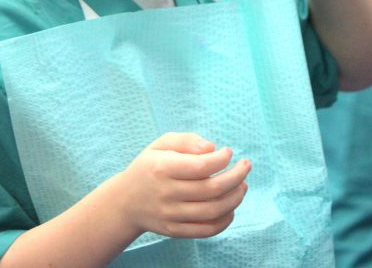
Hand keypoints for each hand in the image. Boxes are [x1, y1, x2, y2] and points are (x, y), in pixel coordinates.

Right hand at [111, 132, 250, 239]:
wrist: (126, 201)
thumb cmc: (149, 167)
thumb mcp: (161, 144)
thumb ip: (186, 140)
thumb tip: (212, 148)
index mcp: (162, 168)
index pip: (201, 166)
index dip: (222, 159)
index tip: (229, 152)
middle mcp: (166, 193)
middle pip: (212, 190)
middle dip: (237, 177)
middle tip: (246, 167)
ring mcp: (170, 215)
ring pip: (213, 211)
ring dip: (235, 198)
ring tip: (242, 186)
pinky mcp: (175, 231)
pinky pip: (207, 230)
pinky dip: (225, 220)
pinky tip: (231, 207)